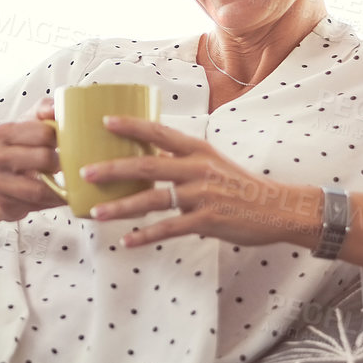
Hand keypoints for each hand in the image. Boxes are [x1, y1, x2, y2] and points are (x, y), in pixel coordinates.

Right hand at [0, 93, 69, 224]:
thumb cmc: (15, 151)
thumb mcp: (25, 126)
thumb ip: (42, 111)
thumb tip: (57, 106)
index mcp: (0, 132)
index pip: (43, 132)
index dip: (62, 138)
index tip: (73, 142)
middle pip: (44, 158)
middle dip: (63, 163)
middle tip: (73, 163)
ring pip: (39, 188)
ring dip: (61, 187)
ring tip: (73, 183)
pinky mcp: (1, 204)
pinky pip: (35, 204)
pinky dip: (53, 201)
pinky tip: (63, 197)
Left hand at [79, 115, 317, 248]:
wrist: (277, 209)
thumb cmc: (238, 186)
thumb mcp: (211, 162)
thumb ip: (181, 160)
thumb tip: (145, 157)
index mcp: (197, 150)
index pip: (159, 133)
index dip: (132, 126)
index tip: (105, 121)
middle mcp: (198, 169)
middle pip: (148, 167)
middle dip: (114, 169)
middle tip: (85, 172)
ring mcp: (202, 196)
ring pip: (154, 201)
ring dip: (122, 207)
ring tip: (96, 212)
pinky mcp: (207, 221)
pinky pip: (170, 228)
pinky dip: (146, 235)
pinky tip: (126, 241)